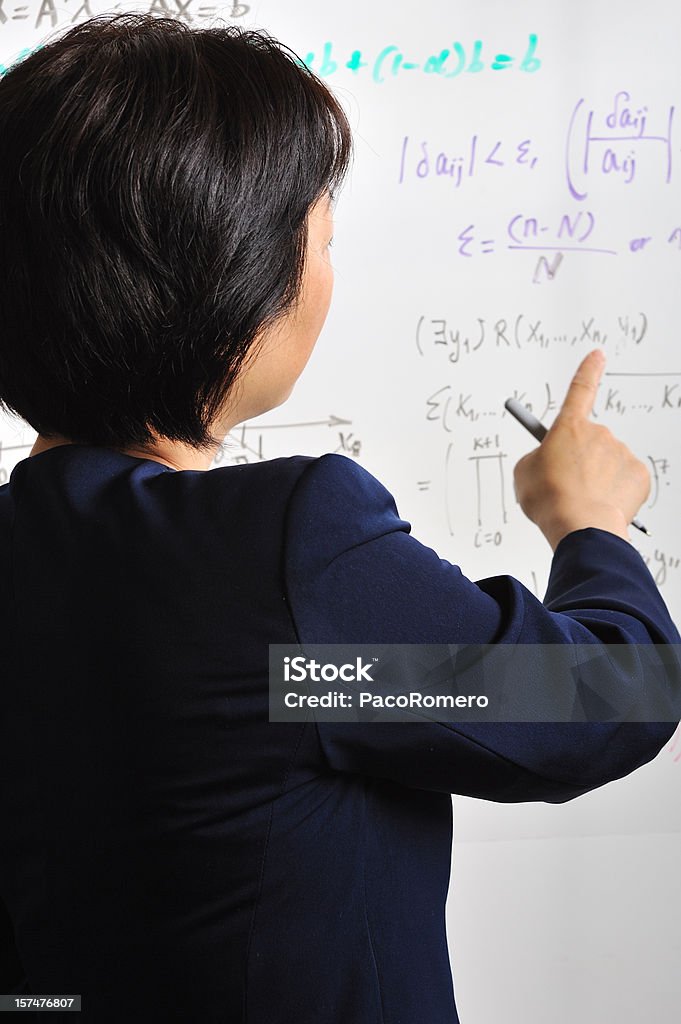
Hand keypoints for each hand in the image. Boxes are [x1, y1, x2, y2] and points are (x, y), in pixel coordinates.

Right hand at [512, 349, 649, 551]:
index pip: (580, 388)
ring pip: (608, 463)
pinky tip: (601, 505)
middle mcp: (599, 433)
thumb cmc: (550, 499)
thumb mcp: (524, 474)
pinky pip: (625, 479)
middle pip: (589, 442)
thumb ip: (537, 458)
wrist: (580, 525)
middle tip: (567, 484)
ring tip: (582, 501)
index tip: (597, 354)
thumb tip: (548, 461)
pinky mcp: (639, 474)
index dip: (588, 369)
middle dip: (580, 459)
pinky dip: (615, 491)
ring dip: (597, 478)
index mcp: (568, 428)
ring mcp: (621, 452)